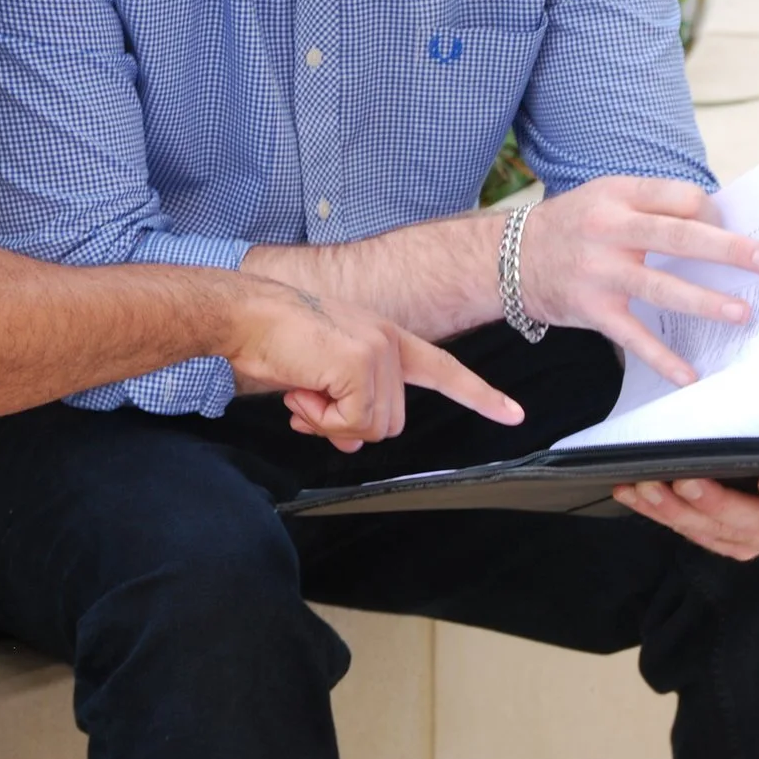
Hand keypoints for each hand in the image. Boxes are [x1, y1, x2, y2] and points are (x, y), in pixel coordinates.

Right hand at [227, 279, 523, 451]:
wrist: (244, 315)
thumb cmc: (275, 340)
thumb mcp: (320, 378)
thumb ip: (344, 408)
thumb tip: (350, 443)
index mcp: (387, 340)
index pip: (444, 370)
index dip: (479, 395)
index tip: (514, 414)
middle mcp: (391, 342)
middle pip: (391, 423)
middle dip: (345, 425)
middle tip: (307, 401)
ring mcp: (379, 351)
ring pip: (373, 427)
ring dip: (329, 423)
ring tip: (302, 391)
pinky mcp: (360, 363)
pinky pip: (352, 422)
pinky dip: (321, 420)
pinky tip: (300, 390)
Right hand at [520, 175, 758, 384]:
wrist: (507, 258)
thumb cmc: (569, 226)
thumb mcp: (604, 197)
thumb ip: (651, 205)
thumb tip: (715, 221)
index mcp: (618, 195)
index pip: (679, 198)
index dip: (713, 213)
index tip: (733, 227)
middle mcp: (610, 230)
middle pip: (678, 237)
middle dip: (728, 250)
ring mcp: (601, 272)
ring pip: (661, 287)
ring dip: (705, 302)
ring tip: (741, 313)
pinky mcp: (593, 309)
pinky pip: (634, 336)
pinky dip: (662, 358)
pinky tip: (689, 373)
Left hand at [612, 474, 758, 560]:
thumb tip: (741, 386)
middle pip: (756, 521)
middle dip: (716, 502)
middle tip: (685, 482)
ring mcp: (757, 535)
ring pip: (717, 531)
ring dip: (676, 511)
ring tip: (645, 486)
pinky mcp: (727, 542)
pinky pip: (692, 533)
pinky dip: (658, 513)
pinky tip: (632, 494)